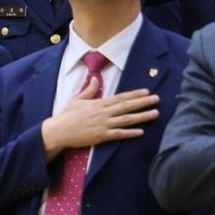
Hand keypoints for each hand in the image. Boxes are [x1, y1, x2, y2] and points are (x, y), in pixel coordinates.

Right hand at [40, 79, 159, 159]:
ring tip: (155, 113)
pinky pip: (118, 134)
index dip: (134, 94)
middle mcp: (103, 113)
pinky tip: (141, 132)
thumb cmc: (65, 115)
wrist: (57, 131)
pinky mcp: (101, 136)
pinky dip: (130, 133)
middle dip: (143, 103)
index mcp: (98, 103)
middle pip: (127, 106)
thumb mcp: (76, 99)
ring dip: (142, 116)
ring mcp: (103, 124)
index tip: (146, 91)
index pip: (120, 97)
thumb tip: (94, 78)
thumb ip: (88, 90)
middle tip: (157, 99)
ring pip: (126, 119)